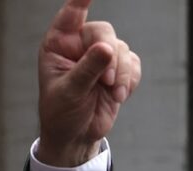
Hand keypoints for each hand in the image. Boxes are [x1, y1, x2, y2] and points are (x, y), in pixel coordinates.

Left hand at [37, 0, 141, 166]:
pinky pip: (134, 64)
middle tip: (107, 81)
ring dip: (121, 74)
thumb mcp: (69, 92)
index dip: (81, 0)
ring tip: (112, 94)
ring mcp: (100, 56)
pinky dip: (130, 80)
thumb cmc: (61, 113)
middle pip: (104, 32)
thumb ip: (87, 69)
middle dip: (110, 56)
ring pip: (122, 49)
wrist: (76, 135)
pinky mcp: (118, 69)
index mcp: (58, 44)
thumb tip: (106, 48)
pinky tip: (118, 96)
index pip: (70, 14)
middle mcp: (79, 45)